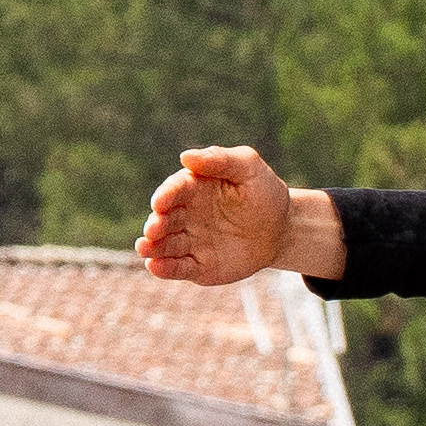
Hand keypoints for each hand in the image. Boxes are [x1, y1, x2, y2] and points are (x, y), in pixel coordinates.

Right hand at [137, 146, 339, 283]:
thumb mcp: (248, 167)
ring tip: (144, 249)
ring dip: (152, 247)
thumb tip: (185, 156)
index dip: (165, 196)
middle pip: (164, 219)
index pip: (174, 190)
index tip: (159, 203)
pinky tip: (155, 266)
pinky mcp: (197, 266)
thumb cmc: (263, 191)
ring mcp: (189, 241)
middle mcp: (185, 215)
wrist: (281, 229)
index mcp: (192, 188)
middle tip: (152, 230)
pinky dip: (165, 268)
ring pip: (165, 245)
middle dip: (155, 225)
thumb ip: (219, 159)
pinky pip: (178, 268)